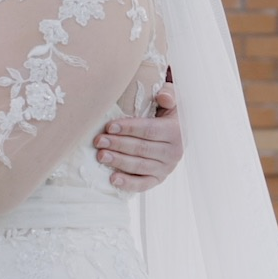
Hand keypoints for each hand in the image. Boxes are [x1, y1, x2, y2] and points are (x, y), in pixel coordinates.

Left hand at [95, 73, 181, 191]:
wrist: (178, 130)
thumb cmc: (168, 112)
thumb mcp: (172, 99)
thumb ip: (169, 94)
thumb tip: (163, 97)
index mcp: (176, 131)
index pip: (149, 131)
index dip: (129, 128)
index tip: (109, 126)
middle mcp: (174, 152)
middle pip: (142, 149)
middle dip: (118, 145)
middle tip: (99, 141)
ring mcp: (167, 168)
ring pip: (140, 166)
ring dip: (119, 162)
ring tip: (101, 156)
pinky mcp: (159, 179)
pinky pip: (143, 184)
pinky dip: (128, 184)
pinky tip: (112, 179)